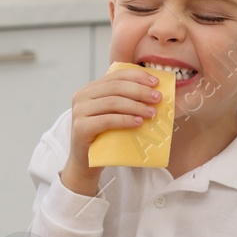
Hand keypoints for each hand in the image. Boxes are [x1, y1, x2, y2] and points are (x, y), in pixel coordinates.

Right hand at [59, 67, 162, 196]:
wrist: (87, 162)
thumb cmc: (104, 136)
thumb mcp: (114, 114)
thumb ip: (125, 100)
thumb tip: (154, 92)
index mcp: (90, 88)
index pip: (116, 75)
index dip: (137, 76)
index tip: (156, 83)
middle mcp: (81, 96)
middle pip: (116, 87)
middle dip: (140, 91)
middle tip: (157, 99)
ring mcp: (79, 111)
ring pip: (113, 102)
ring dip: (136, 106)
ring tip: (152, 113)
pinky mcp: (80, 127)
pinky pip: (107, 120)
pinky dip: (126, 120)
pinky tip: (139, 122)